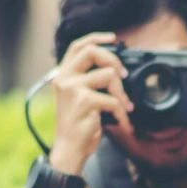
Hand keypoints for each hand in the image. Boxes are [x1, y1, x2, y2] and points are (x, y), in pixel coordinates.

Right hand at [49, 33, 134, 173]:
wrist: (70, 149)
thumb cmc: (78, 125)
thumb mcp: (79, 97)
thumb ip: (89, 80)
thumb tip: (115, 68)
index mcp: (63, 75)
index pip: (77, 45)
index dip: (96, 38)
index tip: (113, 38)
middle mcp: (65, 78)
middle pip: (92, 51)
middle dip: (114, 60)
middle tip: (123, 76)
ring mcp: (73, 88)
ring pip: (108, 75)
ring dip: (121, 93)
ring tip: (123, 107)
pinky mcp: (84, 101)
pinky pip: (113, 100)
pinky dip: (121, 112)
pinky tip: (120, 121)